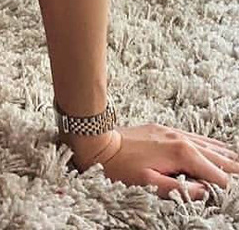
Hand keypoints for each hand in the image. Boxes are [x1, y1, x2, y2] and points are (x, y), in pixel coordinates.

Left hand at [65, 123, 238, 200]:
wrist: (99, 141)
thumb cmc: (121, 167)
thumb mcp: (150, 184)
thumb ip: (181, 189)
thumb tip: (204, 191)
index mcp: (180, 153)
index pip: (214, 173)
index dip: (225, 185)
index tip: (233, 194)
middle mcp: (180, 139)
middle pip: (214, 156)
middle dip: (230, 168)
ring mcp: (172, 131)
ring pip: (205, 144)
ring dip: (222, 155)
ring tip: (237, 163)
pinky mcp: (163, 129)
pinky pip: (192, 136)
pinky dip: (207, 144)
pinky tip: (213, 147)